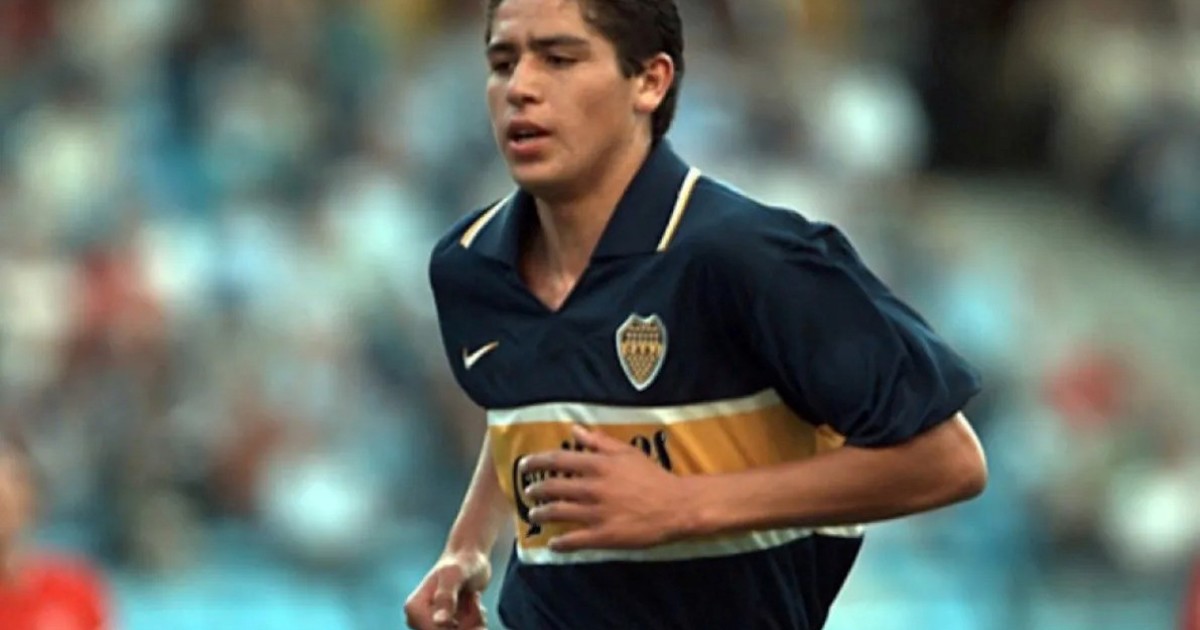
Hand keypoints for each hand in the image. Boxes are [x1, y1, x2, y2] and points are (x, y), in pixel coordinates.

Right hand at [404, 549, 490, 629]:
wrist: (472, 559)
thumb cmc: (462, 562)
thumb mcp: (455, 575)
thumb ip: (447, 597)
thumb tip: (439, 622)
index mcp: (414, 609)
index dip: (459, 625)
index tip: (471, 602)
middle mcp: (418, 620)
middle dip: (468, 624)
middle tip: (474, 599)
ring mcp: (432, 624)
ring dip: (474, 622)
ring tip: (474, 600)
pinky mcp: (445, 627)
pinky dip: (476, 623)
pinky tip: (475, 605)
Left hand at [519, 425, 694, 551]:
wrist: (675, 505)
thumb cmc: (652, 477)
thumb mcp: (627, 452)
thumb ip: (599, 441)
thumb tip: (575, 429)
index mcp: (597, 465)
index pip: (557, 461)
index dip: (536, 462)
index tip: (524, 465)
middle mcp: (592, 488)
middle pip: (553, 487)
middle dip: (535, 490)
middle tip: (528, 492)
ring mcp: (596, 513)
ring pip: (559, 513)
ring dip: (542, 514)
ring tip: (534, 515)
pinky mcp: (603, 536)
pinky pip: (574, 540)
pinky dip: (560, 543)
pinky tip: (552, 544)